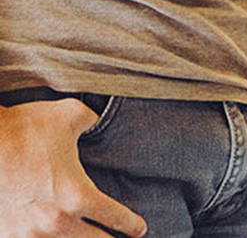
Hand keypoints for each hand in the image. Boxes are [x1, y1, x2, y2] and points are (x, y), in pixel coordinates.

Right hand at [0, 98, 146, 236]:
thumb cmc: (21, 130)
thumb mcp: (68, 115)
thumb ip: (91, 120)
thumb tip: (97, 119)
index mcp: (78, 196)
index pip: (116, 219)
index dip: (132, 226)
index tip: (139, 229)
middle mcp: (57, 222)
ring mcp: (29, 233)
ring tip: (87, 237)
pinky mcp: (6, 235)